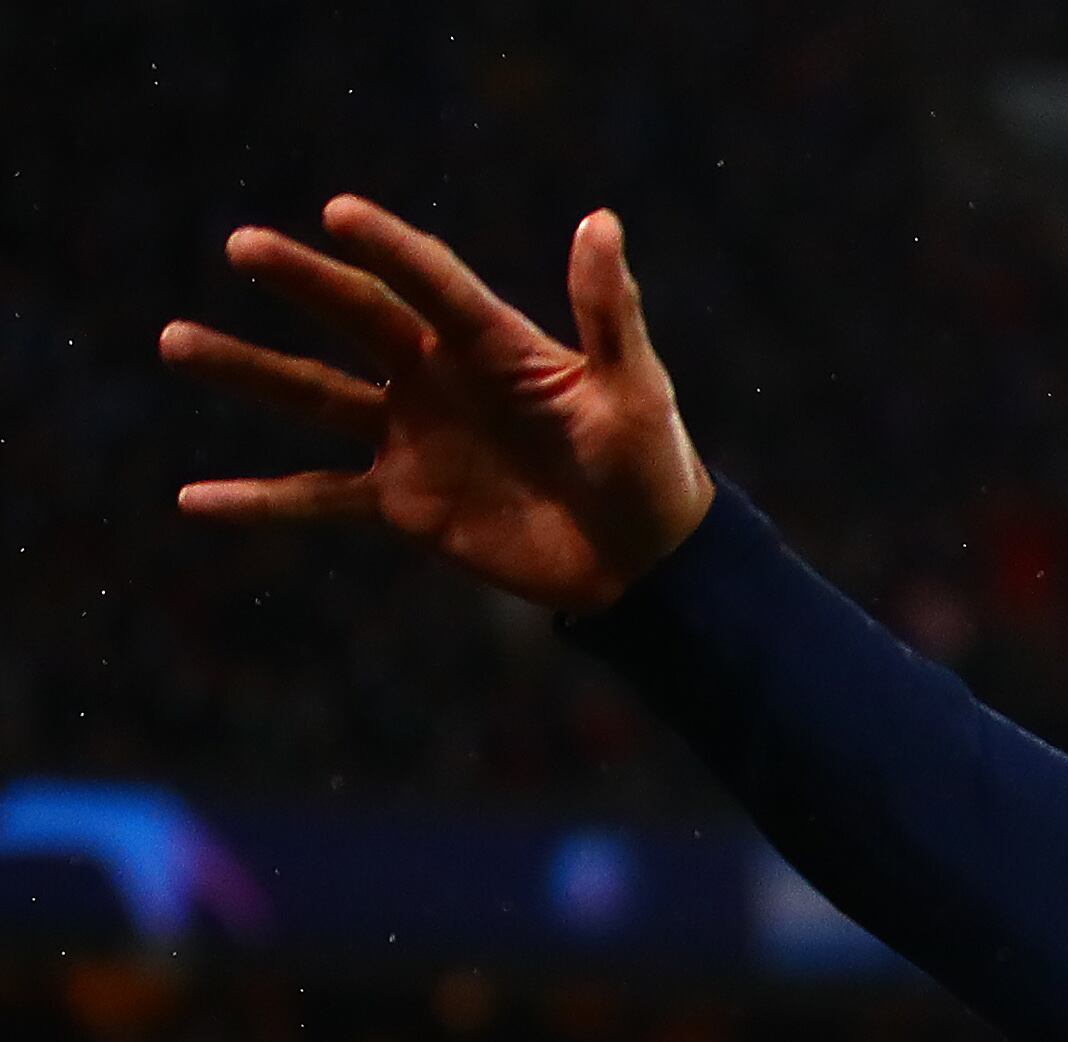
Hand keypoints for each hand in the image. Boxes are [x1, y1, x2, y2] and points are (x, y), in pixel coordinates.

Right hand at [165, 198, 710, 612]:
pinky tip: (194, 498)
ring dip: (246, 371)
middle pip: (357, 320)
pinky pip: (316, 499)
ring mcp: (411, 438)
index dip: (391, 250)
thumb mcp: (636, 388)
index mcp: (493, 345)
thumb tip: (602, 222)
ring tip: (175, 340)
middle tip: (244, 244)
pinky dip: (258, 502)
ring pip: (313, 398)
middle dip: (302, 283)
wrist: (645, 560)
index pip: (431, 284)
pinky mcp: (402, 503)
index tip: (338, 213)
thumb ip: (610, 312)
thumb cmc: (650, 464)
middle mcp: (436, 379)